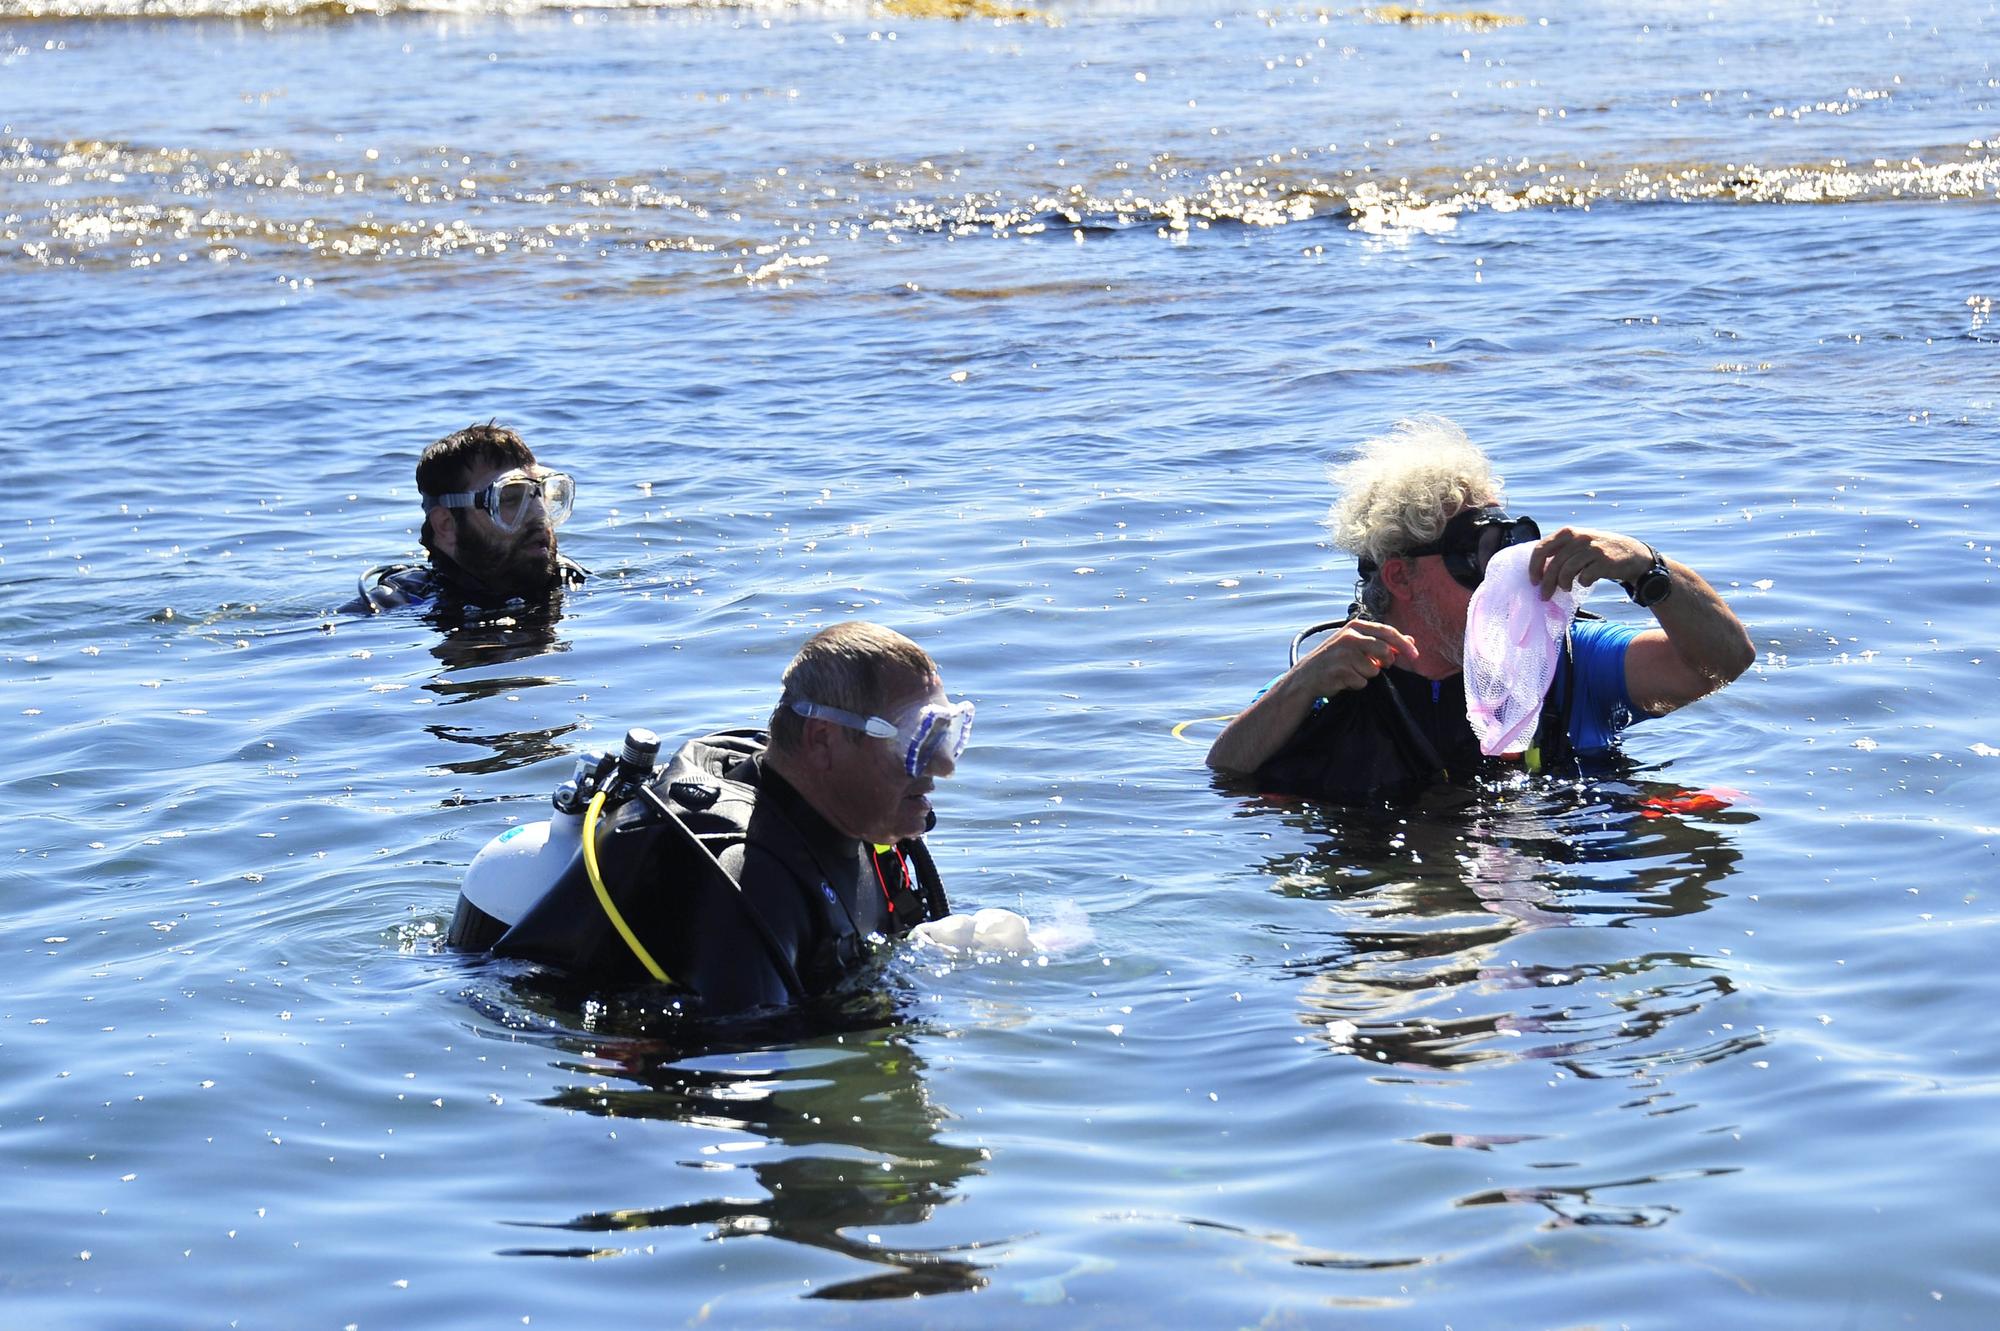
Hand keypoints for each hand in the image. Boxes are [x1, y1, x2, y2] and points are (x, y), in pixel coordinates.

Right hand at [1296, 619, 1419, 692]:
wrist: (1307, 675)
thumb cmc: (1335, 658)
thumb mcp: (1356, 643)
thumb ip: (1382, 641)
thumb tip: (1411, 641)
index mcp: (1355, 626)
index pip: (1387, 632)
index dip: (1404, 644)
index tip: (1416, 656)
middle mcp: (1349, 637)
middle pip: (1384, 650)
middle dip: (1386, 662)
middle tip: (1378, 665)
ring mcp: (1343, 654)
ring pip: (1374, 669)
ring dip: (1366, 675)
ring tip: (1351, 671)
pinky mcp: (1339, 671)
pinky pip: (1362, 682)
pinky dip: (1356, 684)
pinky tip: (1344, 679)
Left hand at [1527, 527, 1650, 599]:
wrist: (1632, 554)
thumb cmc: (1597, 552)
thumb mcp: (1577, 544)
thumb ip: (1559, 552)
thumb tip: (1536, 572)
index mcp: (1567, 532)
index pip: (1541, 548)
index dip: (1534, 567)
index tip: (1533, 581)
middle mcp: (1579, 537)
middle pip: (1553, 563)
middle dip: (1547, 583)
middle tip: (1545, 595)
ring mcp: (1593, 548)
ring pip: (1567, 571)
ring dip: (1563, 584)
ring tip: (1566, 589)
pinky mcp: (1605, 561)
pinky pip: (1585, 576)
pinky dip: (1583, 583)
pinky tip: (1586, 583)